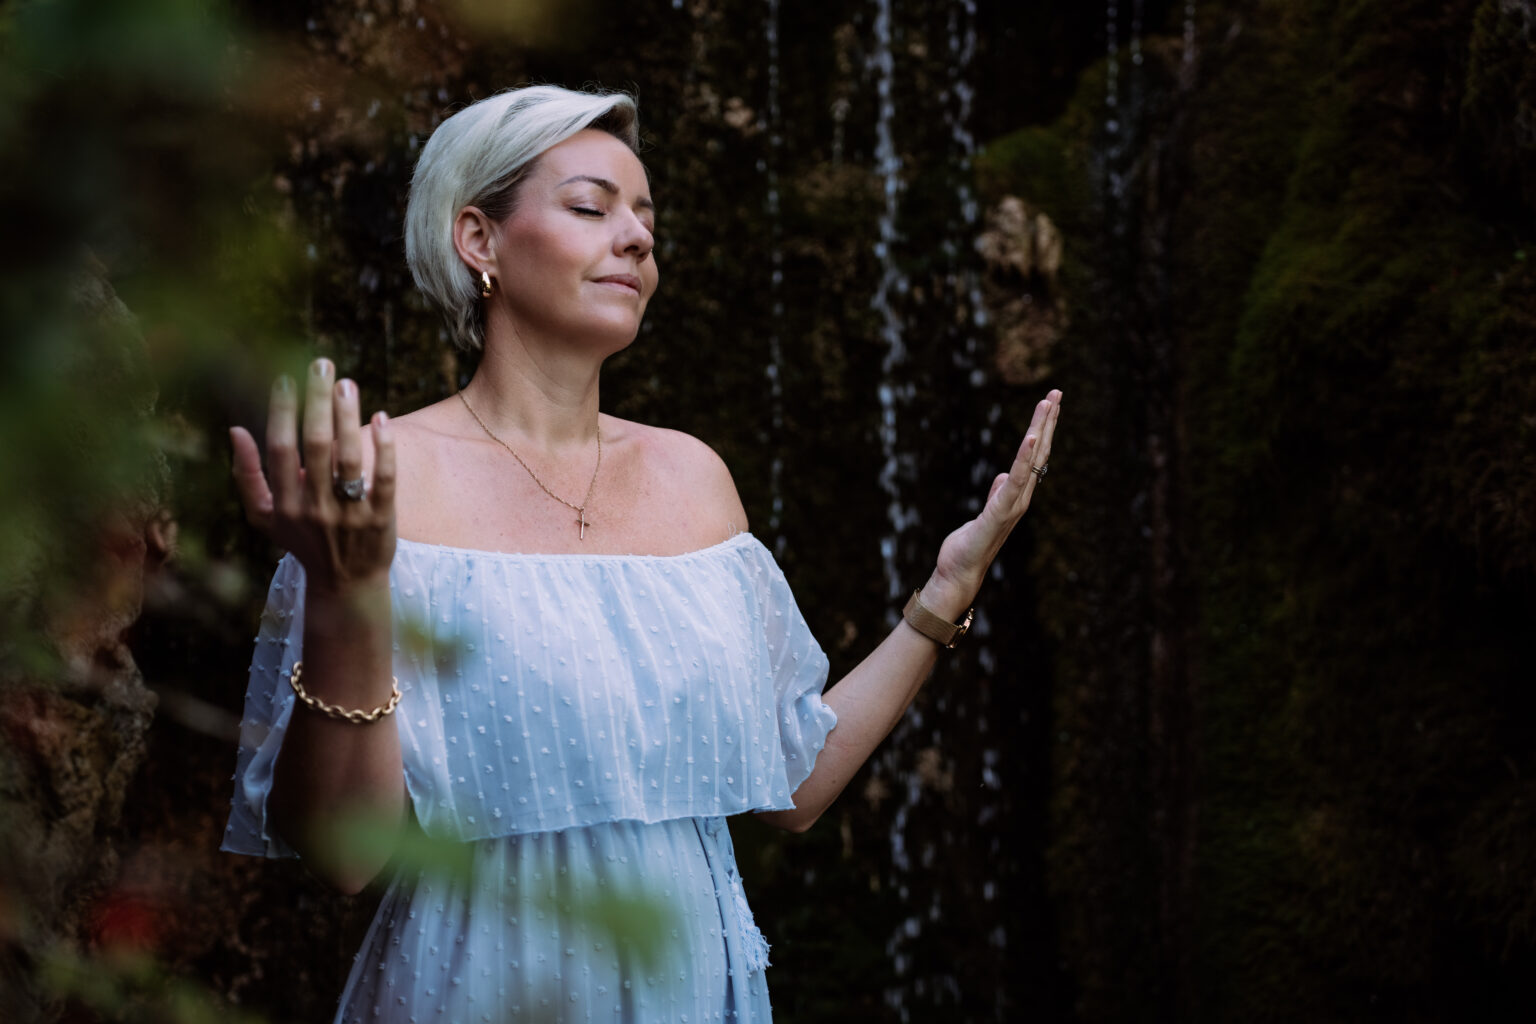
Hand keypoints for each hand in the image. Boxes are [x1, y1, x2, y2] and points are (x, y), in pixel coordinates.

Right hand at [229, 358, 395, 595]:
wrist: (346, 586)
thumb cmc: (301, 542)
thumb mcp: (264, 517)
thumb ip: (246, 475)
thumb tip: (235, 429)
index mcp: (283, 504)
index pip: (280, 449)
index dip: (282, 411)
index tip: (286, 378)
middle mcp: (314, 508)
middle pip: (316, 446)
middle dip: (317, 402)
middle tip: (322, 364)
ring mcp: (349, 515)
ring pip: (348, 458)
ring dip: (348, 417)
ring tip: (347, 383)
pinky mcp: (381, 519)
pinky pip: (384, 479)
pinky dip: (383, 448)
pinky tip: (381, 418)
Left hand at [922, 389, 1061, 615]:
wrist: (959, 573)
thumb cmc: (970, 545)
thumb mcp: (984, 513)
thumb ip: (997, 494)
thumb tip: (1003, 476)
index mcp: (1016, 494)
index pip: (1034, 456)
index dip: (1043, 429)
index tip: (1050, 402)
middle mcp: (1020, 497)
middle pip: (1038, 452)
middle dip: (1048, 421)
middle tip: (1057, 392)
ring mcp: (1012, 505)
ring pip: (1031, 461)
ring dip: (1040, 430)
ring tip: (1048, 404)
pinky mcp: (997, 512)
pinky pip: (1014, 481)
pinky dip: (1023, 459)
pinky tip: (1030, 437)